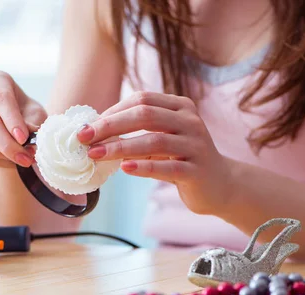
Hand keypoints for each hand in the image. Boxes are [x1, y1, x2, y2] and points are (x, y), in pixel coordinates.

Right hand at [0, 70, 46, 167]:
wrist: (13, 125)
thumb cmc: (26, 114)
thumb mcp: (35, 114)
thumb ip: (33, 124)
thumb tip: (32, 140)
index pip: (1, 99)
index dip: (12, 120)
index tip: (24, 138)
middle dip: (7, 144)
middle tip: (27, 158)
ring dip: (3, 155)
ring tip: (23, 160)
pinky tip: (12, 161)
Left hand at [77, 91, 234, 214]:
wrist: (221, 185)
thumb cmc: (183, 159)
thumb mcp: (163, 138)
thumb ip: (138, 130)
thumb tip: (95, 132)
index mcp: (180, 107)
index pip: (142, 100)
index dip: (113, 111)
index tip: (88, 127)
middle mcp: (190, 122)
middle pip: (145, 115)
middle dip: (110, 126)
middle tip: (84, 138)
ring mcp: (196, 146)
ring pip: (154, 141)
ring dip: (120, 147)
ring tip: (96, 155)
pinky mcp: (197, 171)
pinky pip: (167, 168)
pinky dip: (144, 167)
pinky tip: (124, 168)